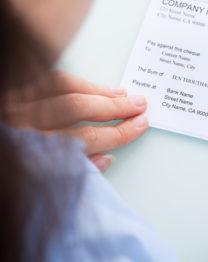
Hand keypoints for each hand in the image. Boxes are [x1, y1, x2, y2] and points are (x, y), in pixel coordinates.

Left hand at [1, 70, 148, 171]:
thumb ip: (73, 172)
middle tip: (139, 106)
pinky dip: (77, 81)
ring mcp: (11, 103)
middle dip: (116, 108)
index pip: (86, 140)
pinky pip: (49, 78)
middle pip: (78, 108)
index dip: (120, 132)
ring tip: (123, 94)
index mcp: (27, 154)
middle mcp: (18, 125)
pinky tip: (93, 86)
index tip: (140, 126)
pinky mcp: (11, 91)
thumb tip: (106, 157)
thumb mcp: (36, 184)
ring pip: (65, 86)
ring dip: (100, 90)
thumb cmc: (9, 173)